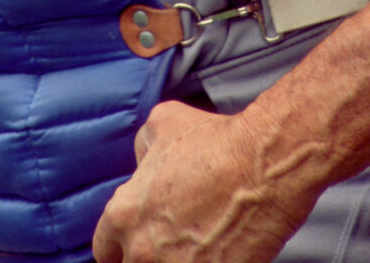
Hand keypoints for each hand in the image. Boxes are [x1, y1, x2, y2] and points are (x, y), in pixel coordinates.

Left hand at [92, 100, 305, 262]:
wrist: (265, 166)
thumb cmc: (216, 142)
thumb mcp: (163, 121)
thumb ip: (142, 148)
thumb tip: (142, 165)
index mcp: (124, 215)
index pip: (105, 251)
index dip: (121, 246)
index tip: (139, 242)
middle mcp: (142, 250)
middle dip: (148, 257)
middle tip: (171, 245)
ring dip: (174, 262)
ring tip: (195, 250)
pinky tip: (217, 254)